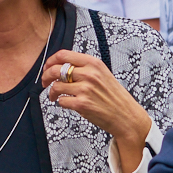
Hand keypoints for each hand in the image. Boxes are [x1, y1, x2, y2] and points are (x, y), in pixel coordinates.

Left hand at [43, 49, 151, 172]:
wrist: (128, 117)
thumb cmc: (114, 97)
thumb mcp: (102, 74)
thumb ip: (84, 68)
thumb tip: (60, 65)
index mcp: (93, 63)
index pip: (63, 55)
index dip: (50, 61)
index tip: (47, 67)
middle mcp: (89, 74)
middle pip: (55, 69)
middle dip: (45, 76)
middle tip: (44, 82)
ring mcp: (85, 89)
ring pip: (56, 86)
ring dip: (52, 92)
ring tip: (55, 96)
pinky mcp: (82, 104)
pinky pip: (61, 101)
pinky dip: (61, 102)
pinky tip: (67, 103)